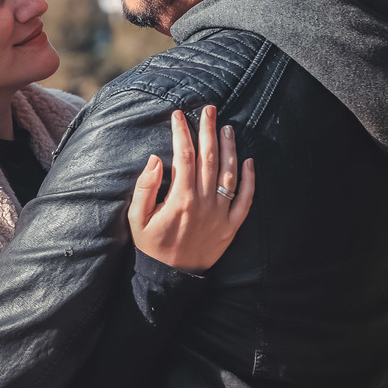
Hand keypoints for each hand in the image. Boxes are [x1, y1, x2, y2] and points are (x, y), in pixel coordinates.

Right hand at [128, 105, 254, 273]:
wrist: (170, 278)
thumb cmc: (150, 246)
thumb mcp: (137, 218)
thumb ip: (144, 187)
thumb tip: (156, 159)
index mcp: (180, 199)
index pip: (183, 156)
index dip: (181, 133)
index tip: (178, 116)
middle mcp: (204, 203)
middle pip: (208, 158)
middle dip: (208, 131)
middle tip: (209, 109)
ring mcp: (221, 214)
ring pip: (229, 173)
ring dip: (229, 148)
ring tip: (226, 128)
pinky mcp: (231, 226)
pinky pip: (246, 199)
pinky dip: (250, 179)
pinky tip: (249, 160)